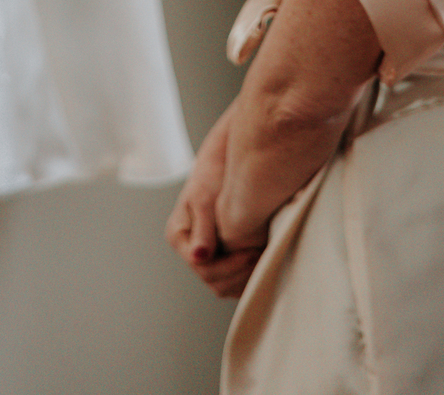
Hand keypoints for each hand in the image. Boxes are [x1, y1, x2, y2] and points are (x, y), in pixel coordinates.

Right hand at [165, 113, 263, 298]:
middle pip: (213, 280)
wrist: (231, 159)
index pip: (203, 267)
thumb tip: (199, 257)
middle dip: (238, 273)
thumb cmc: (215, 172)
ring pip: (225, 285)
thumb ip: (203, 227)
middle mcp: (191, 249)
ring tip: (263, 256)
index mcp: (179, 235)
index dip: (228, 266)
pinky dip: (249, 276)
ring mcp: (207, 255)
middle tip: (261, 255)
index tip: (251, 252)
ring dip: (245, 277)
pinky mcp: (223, 257)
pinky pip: (235, 280)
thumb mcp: (205, 195)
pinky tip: (263, 259)